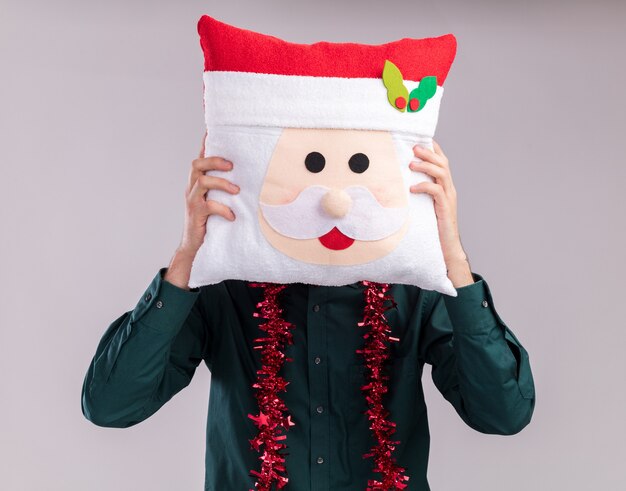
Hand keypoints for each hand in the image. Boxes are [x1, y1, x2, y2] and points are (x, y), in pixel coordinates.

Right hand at [178, 131, 239, 256]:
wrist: (194, 245)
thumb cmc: (209, 220)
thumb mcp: (216, 200)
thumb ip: (224, 187)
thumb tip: (244, 176)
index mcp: (197, 182)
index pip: (200, 158)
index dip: (206, 143)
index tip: (213, 129)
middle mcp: (192, 188)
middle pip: (197, 164)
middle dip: (214, 161)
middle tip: (232, 166)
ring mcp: (192, 201)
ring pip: (202, 181)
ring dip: (221, 183)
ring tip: (236, 191)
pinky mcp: (196, 214)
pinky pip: (209, 206)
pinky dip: (223, 209)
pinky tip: (232, 215)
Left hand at [408, 140, 472, 286]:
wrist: (446, 248)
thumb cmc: (433, 228)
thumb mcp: (424, 207)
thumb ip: (418, 195)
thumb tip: (400, 186)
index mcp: (445, 187)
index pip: (442, 162)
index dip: (434, 149)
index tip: (421, 139)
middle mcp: (449, 189)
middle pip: (443, 163)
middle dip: (428, 153)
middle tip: (414, 147)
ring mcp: (449, 198)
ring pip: (442, 173)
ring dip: (426, 166)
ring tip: (411, 165)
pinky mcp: (445, 208)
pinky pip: (436, 191)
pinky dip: (424, 186)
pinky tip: (412, 188)